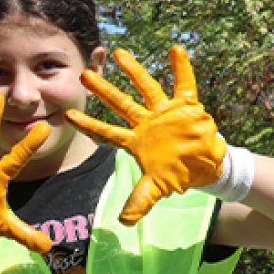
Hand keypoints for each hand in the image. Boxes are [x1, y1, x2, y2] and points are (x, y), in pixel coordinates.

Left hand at [70, 46, 225, 224]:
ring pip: (146, 87)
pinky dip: (181, 68)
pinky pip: (183, 84)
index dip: (87, 125)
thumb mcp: (156, 189)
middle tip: (83, 75)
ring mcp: (164, 112)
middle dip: (102, 90)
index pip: (105, 132)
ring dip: (134, 71)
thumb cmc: (177, 175)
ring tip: (118, 53)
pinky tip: (176, 50)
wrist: (205, 167)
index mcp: (134, 141)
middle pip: (120, 104)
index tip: (68, 115)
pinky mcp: (185, 106)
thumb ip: (140, 201)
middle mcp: (145, 123)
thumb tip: (124, 222)